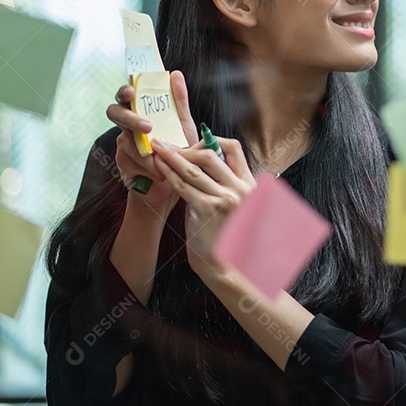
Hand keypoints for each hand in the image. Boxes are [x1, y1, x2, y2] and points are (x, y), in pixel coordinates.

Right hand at [106, 70, 199, 216]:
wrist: (176, 184)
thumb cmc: (179, 150)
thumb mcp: (183, 125)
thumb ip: (178, 101)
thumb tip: (175, 74)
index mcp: (141, 111)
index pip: (126, 96)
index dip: (124, 91)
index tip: (132, 92)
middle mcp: (128, 125)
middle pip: (115, 113)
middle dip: (130, 118)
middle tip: (147, 127)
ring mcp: (123, 144)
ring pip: (126, 141)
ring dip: (148, 152)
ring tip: (165, 160)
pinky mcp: (122, 163)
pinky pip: (131, 162)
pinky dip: (149, 167)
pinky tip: (161, 172)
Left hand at [148, 135, 255, 278]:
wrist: (224, 264)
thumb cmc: (224, 235)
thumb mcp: (232, 205)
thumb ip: (221, 184)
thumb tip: (197, 164)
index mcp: (248, 184)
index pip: (234, 149)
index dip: (212, 140)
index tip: (194, 142)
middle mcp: (239, 188)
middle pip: (210, 155)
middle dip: (185, 147)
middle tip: (167, 144)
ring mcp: (224, 198)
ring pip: (193, 169)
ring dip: (172, 156)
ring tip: (157, 148)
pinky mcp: (207, 209)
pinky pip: (183, 185)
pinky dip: (168, 174)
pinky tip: (158, 167)